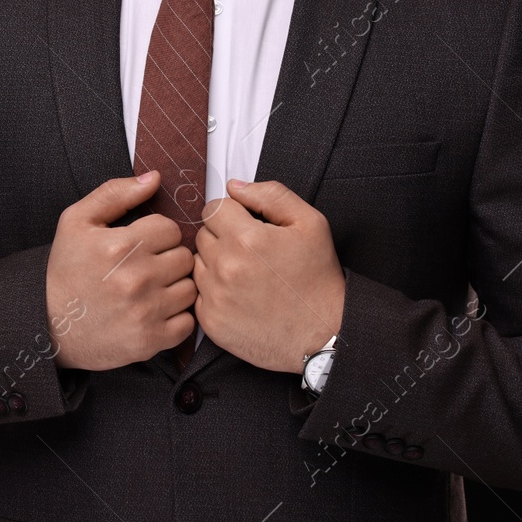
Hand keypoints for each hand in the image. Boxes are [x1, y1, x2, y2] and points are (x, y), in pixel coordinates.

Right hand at [45, 170, 196, 370]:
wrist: (49, 324)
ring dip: (175, 287)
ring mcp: (145, 312)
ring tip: (151, 289)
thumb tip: (153, 178)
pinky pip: (188, 322)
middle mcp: (136, 278)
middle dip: (168, 258)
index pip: (171, 228)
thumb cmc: (65, 271)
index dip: (157, 234)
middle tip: (147, 266)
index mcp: (120, 245)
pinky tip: (155, 312)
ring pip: (190, 288)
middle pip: (184, 257)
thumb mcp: (77, 221)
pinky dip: (176, 318)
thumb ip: (115, 193)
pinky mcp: (151, 340)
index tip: (142, 244)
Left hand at [193, 178, 345, 372]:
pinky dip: (214, 292)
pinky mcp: (211, 321)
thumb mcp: (309, 224)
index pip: (213, 208)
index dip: (231, 214)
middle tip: (251, 253)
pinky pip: (198, 293)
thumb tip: (234, 186)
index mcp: (246, 238)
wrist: (323, 335)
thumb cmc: (317, 280)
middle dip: (223, 237)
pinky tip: (240, 296)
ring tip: (247, 275)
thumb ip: (270, 195)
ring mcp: (215, 296)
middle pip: (203, 234)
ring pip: (198, 263)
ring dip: (216, 264)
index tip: (247, 226)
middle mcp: (225, 267)